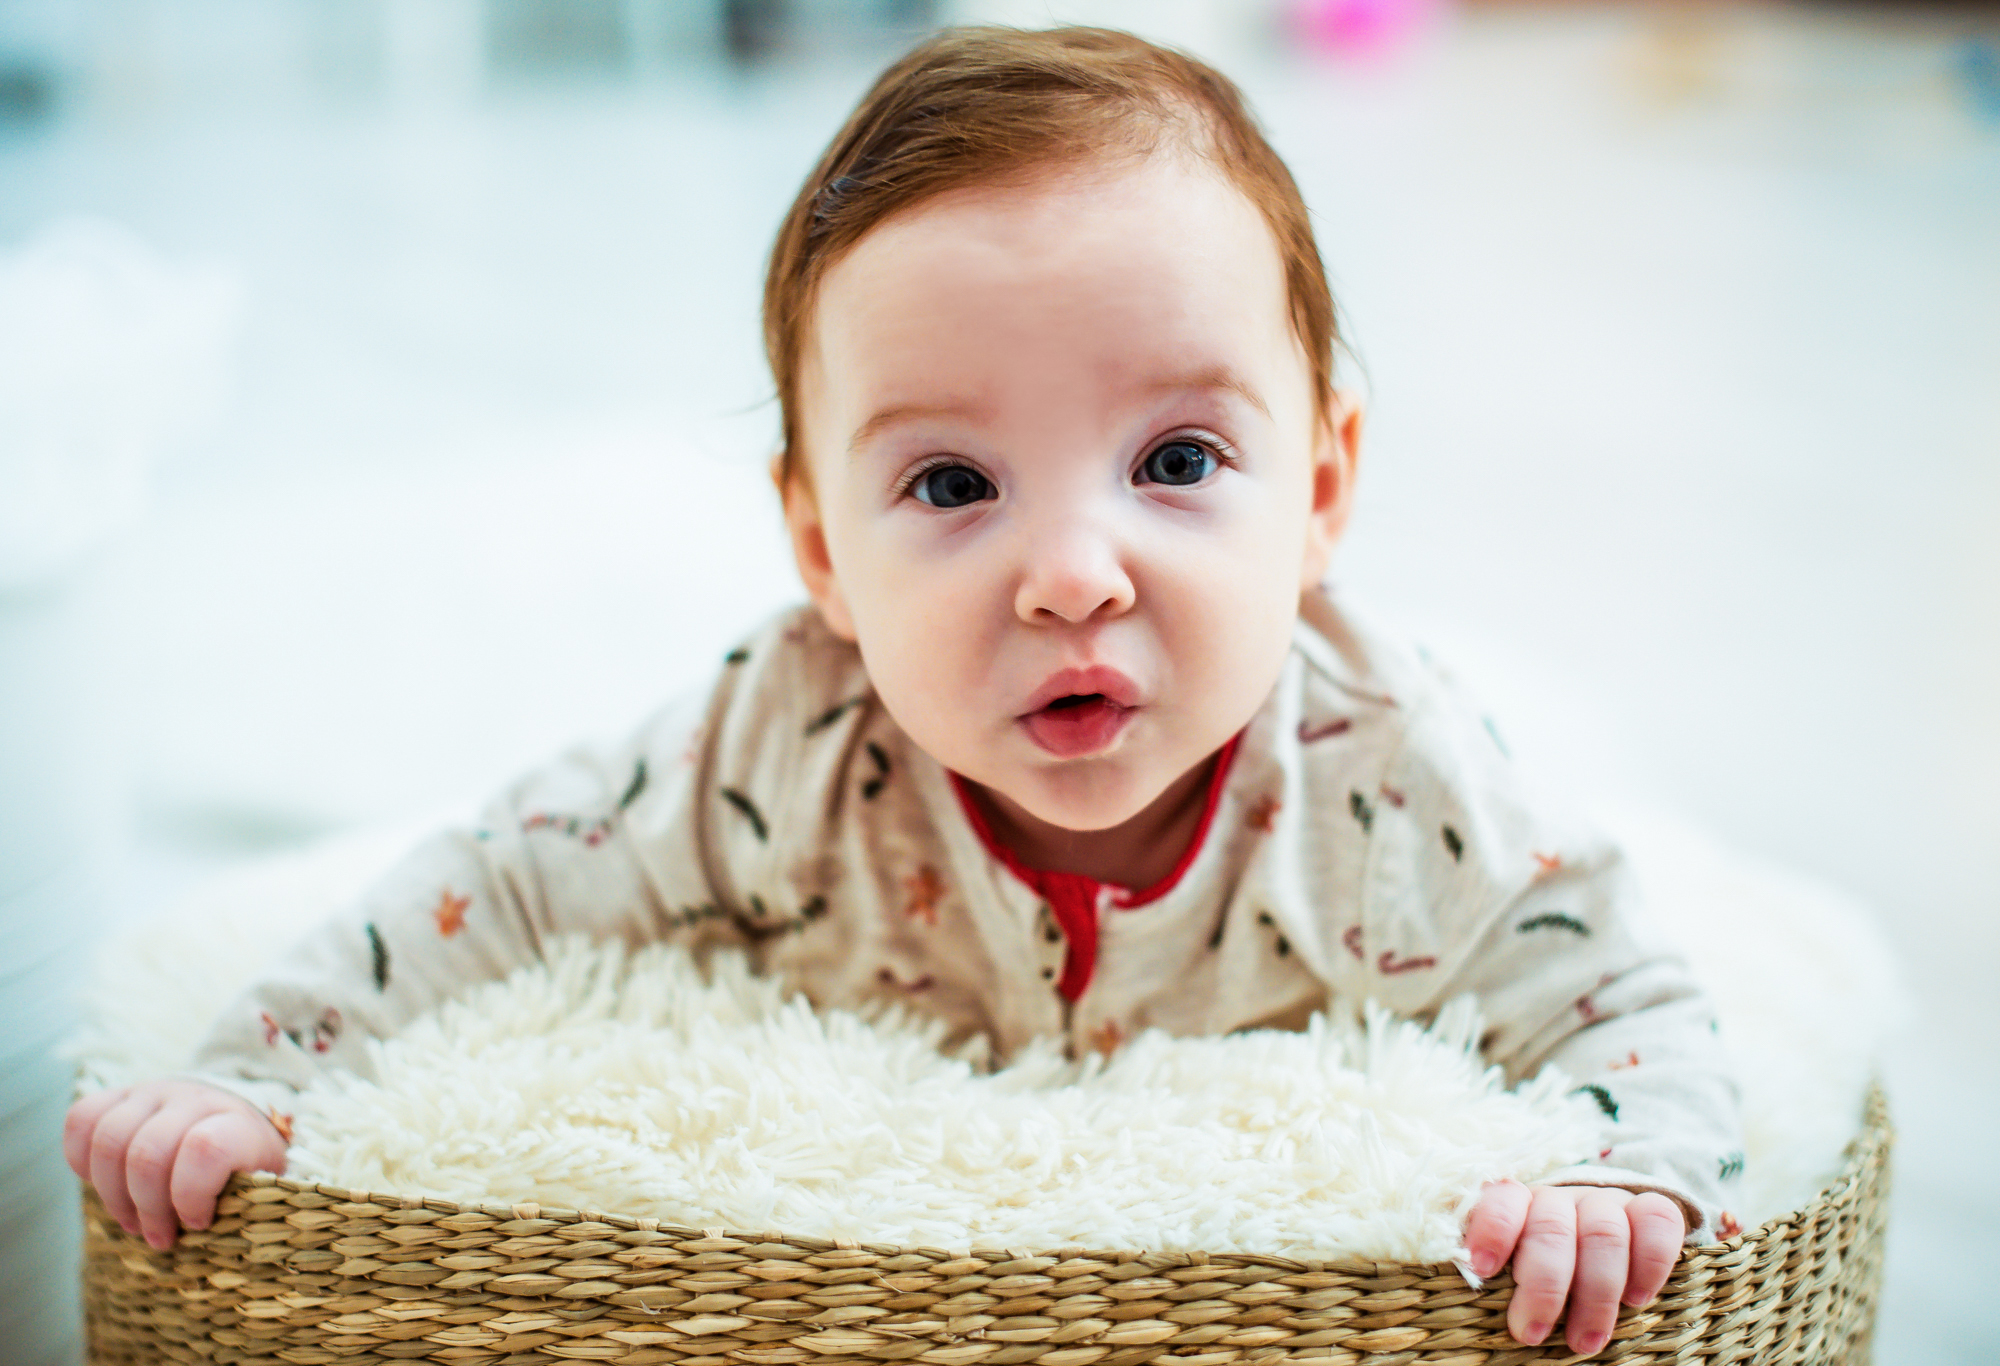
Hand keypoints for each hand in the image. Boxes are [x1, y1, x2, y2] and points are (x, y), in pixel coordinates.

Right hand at [63, 1079, 288, 1249]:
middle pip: (147, 1153)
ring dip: (113, 1193)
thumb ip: (245, 1209)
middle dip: (147, 1208)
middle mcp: (195, 1101)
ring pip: (109, 1139)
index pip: (205, 1150)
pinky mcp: (119, 1095)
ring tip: (133, 1220)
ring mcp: (154, 1093)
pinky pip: (81, 1119)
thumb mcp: (261, 1189)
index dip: (191, 1195)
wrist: (232, 1122)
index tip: (199, 1222)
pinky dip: (81, 1160)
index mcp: (237, 1124)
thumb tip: (215, 1246)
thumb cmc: (243, 1169)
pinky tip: (105, 1184)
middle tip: (160, 1236)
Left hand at [1463, 1180, 1684, 1356]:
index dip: (1493, 1229)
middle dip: (1543, 1285)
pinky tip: (1637, 1298)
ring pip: (1604, 1232)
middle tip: (1530, 1332)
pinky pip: (1658, 1220)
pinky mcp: (1648, 1211)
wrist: (1600, 1253)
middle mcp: (1561, 1198)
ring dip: (1595, 1293)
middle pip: (1552, 1227)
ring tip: (1584, 1341)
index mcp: (1519, 1204)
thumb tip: (1474, 1309)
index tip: (1483, 1270)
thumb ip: (1500, 1278)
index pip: (1502, 1198)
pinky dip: (1649, 1262)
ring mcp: (1606, 1201)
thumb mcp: (1514, 1273)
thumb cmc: (1543, 1276)